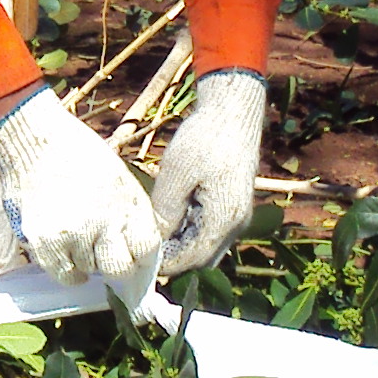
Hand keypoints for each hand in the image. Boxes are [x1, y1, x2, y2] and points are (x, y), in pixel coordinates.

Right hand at [0, 89, 161, 286]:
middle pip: (121, 269)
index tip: (133, 258)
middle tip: (108, 259)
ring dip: (88, 262)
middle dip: (117, 268)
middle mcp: (105, 221)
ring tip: (79, 239)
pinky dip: (68, 272)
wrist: (34, 140)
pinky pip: (64, 275)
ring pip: (90, 271)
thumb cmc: (78, 156)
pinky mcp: (46, 241)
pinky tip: (68, 256)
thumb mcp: (120, 178)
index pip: (147, 249)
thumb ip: (132, 213)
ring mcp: (75, 233)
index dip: (141, 257)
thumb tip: (139, 251)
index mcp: (128, 202)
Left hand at [148, 68, 267, 276]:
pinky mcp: (233, 207)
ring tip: (155, 233)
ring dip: (182, 247)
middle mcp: (235, 224)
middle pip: (202, 260)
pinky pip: (211, 233)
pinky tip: (171, 218)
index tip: (140, 260)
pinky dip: (191, 234)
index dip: (167, 265)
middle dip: (175, 260)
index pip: (193, 259)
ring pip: (207, 248)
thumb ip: (166, 210)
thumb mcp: (177, 172)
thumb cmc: (205, 138)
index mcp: (223, 219)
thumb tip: (155, 241)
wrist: (234, 112)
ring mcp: (237, 217)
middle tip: (144, 249)